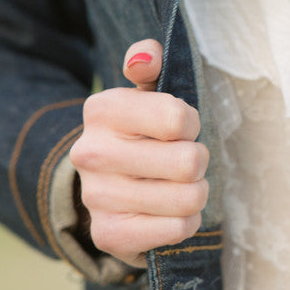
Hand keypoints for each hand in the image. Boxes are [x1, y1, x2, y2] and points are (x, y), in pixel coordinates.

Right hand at [69, 40, 209, 266]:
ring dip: (195, 194)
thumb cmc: (143, 134)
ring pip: (189, 199)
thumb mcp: (146, 92)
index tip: (179, 129)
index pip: (179, 118)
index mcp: (102, 109)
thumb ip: (149, 62)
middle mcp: (91, 152)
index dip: (192, 125)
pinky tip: (168, 212)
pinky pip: (178, 229)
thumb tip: (145, 56)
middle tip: (183, 162)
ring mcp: (97, 196)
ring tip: (178, 186)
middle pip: (190, 162)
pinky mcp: (108, 234)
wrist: (107, 189)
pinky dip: (185, 222)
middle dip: (198, 161)